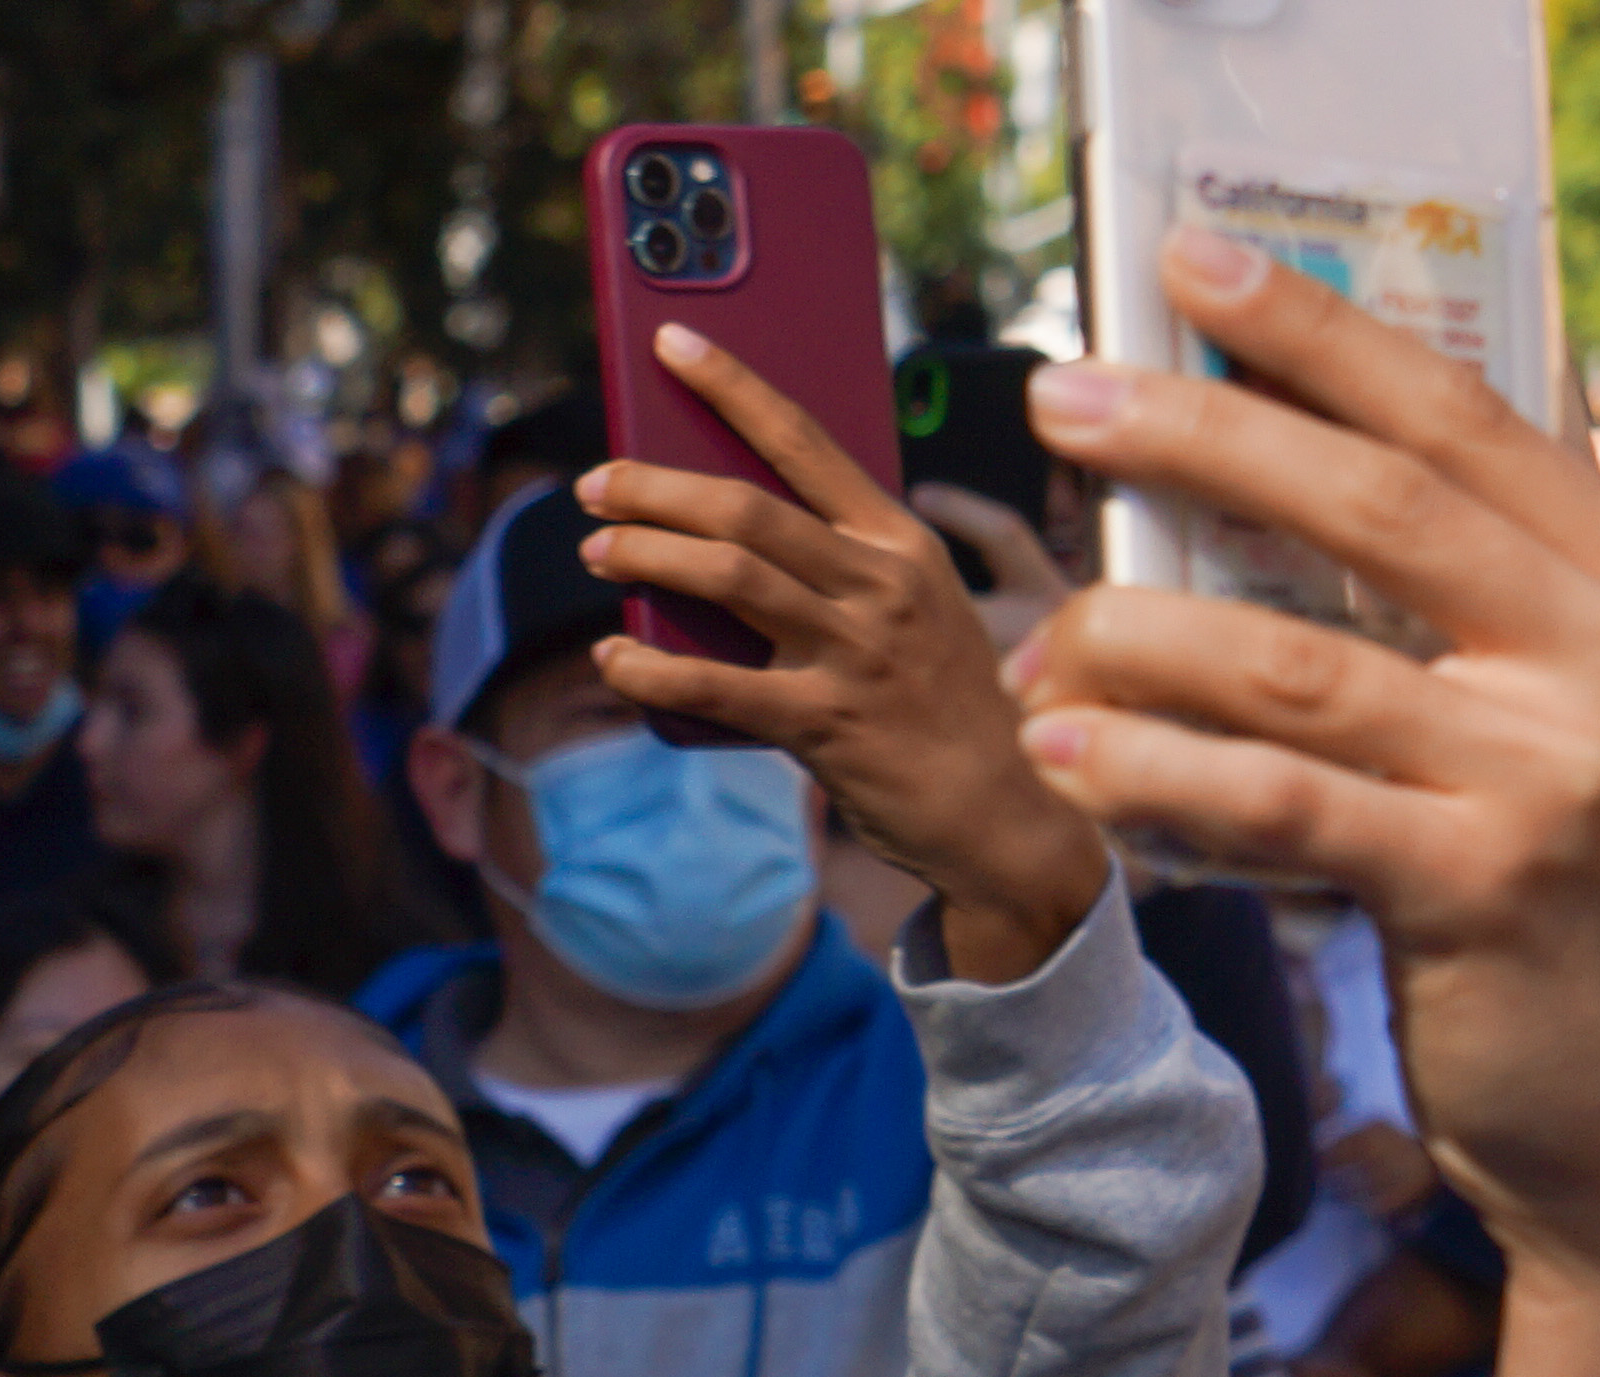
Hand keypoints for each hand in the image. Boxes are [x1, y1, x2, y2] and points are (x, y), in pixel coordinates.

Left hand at [576, 325, 1110, 984]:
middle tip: (595, 485)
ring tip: (598, 551)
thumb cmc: (944, 705)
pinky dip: (651, 669)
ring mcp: (855, 652)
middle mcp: (880, 584)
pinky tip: (613, 657)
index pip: (804, 441)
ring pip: (728, 577)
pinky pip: (716, 687)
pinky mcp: (827, 723)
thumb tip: (729, 537)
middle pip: (745, 508)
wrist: (1005, 811)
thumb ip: (841, 568)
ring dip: (648, 556)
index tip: (670, 341)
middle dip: (655, 486)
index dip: (731, 386)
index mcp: (899, 542)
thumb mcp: (917, 610)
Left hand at [1017, 229, 1599, 1332]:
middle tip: (1064, 395)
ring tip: (1032, 637)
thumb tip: (1333, 445)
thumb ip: (1499, 597)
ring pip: (1301, 661)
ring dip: (1138, 636)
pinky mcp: (1488, 885)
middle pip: (1379, 505)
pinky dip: (1155, 773)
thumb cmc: (1582, 911)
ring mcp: (1568, 774)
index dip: (1321, 334)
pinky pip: (1280, 803)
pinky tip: (1066, 756)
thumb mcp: (1586, 722)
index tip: (1190, 264)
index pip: (1465, 421)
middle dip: (1201, 433)